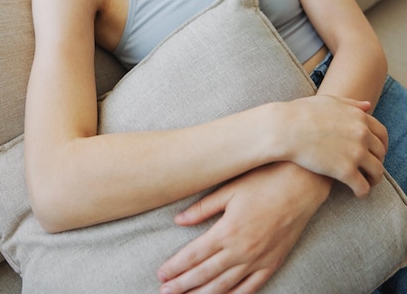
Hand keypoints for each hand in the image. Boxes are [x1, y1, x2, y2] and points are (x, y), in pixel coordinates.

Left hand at [158, 163, 331, 293]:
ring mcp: (258, 259)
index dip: (176, 266)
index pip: (194, 255)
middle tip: (164, 292)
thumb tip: (178, 220)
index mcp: (228, 230)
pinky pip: (251, 287)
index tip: (161, 274)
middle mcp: (241, 250)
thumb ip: (204, 207)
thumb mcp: (230, 189)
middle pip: (205, 273)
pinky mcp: (273, 262)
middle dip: (182, 284)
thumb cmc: (264, 180)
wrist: (302, 185)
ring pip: (225, 285)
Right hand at [284, 95, 387, 196]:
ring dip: (374, 180)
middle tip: (369, 169)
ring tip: (366, 183)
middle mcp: (362, 134)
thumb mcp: (328, 102)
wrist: (284, 129)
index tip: (375, 152)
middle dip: (377, 162)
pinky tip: (355, 193)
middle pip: (381, 153)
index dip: (381, 145)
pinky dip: (362, 192)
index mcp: (359, 117)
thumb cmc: (300, 113)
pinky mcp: (345, 171)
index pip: (382, 134)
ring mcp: (355, 152)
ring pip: (377, 172)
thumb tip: (368, 106)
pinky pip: (363, 187)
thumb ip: (350, 103)